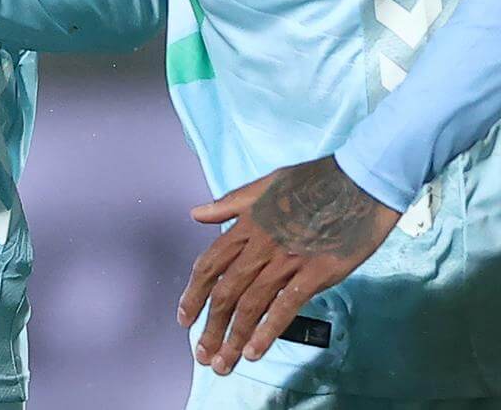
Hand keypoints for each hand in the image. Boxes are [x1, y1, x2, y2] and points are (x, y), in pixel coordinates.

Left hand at [177, 155, 398, 374]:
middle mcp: (260, 246)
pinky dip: (267, 331)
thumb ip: (229, 204)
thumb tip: (196, 214)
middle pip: (226, 292)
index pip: (209, 266)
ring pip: (251, 305)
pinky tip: (255, 351)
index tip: (184, 317)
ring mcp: (287, 260)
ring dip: (233, 337)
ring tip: (223, 363)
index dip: (194, 294)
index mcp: (245, 225)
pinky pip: (285, 307)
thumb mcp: (263, 184)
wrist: (360, 182)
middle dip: (210, 327)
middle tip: (203, 355)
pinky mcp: (316, 273)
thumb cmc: (313, 181)